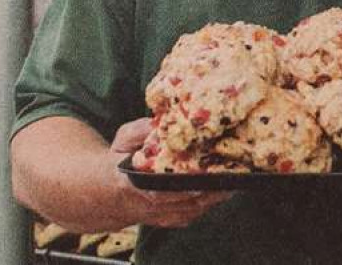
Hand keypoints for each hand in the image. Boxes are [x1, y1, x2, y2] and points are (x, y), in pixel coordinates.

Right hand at [107, 117, 233, 227]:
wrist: (107, 194)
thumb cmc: (119, 161)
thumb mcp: (123, 139)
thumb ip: (139, 130)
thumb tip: (158, 122)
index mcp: (132, 183)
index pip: (157, 189)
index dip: (180, 185)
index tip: (199, 174)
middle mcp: (147, 204)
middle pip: (183, 200)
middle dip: (207, 187)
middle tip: (228, 171)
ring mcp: (159, 215)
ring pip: (192, 209)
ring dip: (213, 195)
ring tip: (234, 176)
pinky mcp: (169, 219)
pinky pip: (193, 213)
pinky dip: (209, 202)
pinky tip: (224, 187)